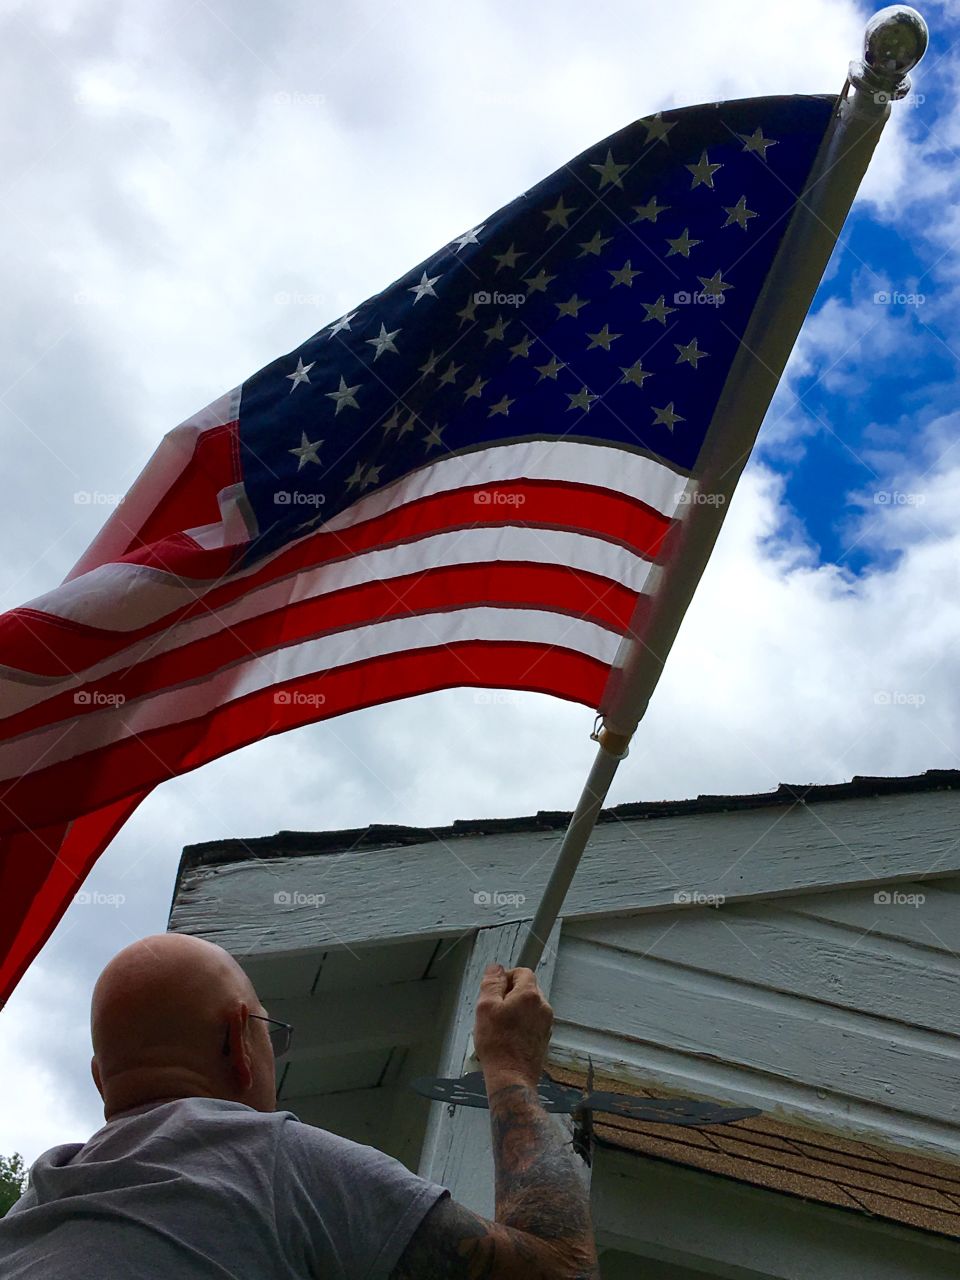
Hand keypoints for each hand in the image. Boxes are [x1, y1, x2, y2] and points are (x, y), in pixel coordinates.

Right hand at [473, 963, 553, 1087]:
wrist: (511, 1077)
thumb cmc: (497, 1045)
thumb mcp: (485, 1007)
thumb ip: (492, 983)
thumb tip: (496, 969)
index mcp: (530, 995)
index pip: (523, 972)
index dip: (507, 977)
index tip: (495, 990)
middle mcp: (543, 1007)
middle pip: (527, 989)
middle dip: (510, 995)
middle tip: (494, 1010)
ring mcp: (546, 1023)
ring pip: (529, 1006)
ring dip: (515, 1010)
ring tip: (500, 1026)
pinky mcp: (544, 1038)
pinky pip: (532, 1022)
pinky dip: (521, 1024)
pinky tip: (508, 1037)